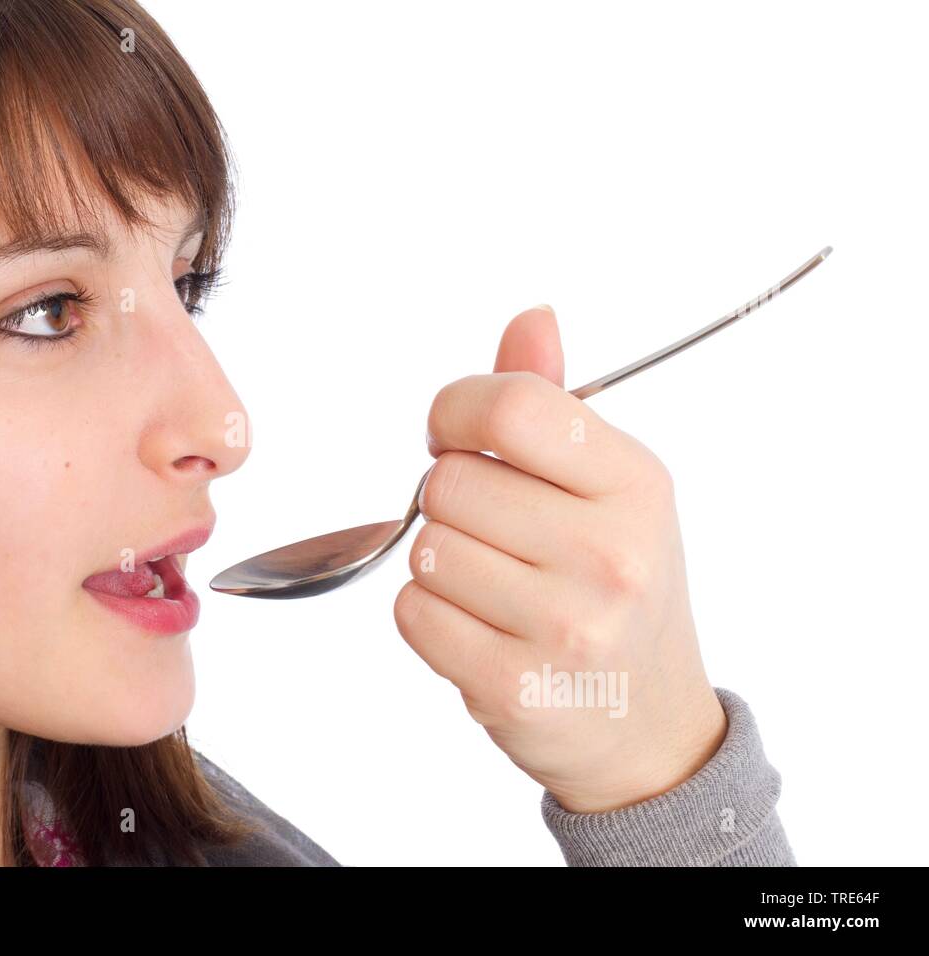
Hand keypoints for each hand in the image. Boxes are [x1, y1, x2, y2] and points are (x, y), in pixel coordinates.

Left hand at [393, 305, 727, 812]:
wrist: (648, 724)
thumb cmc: (619, 590)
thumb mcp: (611, 490)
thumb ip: (553, 406)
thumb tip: (530, 319)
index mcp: (636, 485)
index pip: (510, 409)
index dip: (455, 412)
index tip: (455, 435)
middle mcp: (609, 553)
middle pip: (448, 483)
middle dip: (450, 499)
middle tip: (496, 531)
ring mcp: (564, 626)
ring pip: (425, 549)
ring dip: (441, 562)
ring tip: (496, 586)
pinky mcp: (513, 686)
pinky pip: (412, 613)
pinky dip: (429, 617)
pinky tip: (481, 629)